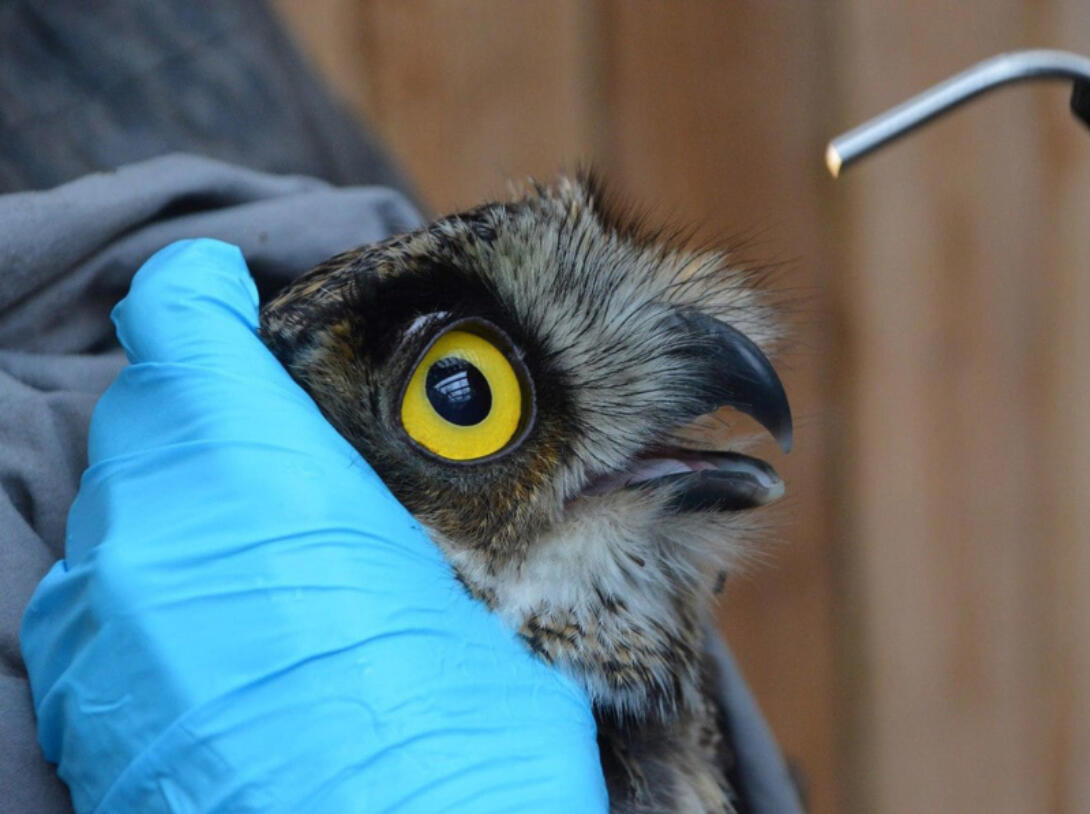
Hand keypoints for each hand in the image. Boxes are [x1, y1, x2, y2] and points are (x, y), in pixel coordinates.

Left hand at [21, 239, 605, 812]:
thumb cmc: (460, 748)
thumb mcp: (478, 599)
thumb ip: (402, 515)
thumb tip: (442, 493)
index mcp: (253, 472)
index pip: (178, 319)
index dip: (205, 296)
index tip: (232, 299)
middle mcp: (149, 536)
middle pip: (147, 416)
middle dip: (210, 418)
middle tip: (292, 463)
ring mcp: (99, 629)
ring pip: (122, 513)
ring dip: (185, 511)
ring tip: (271, 567)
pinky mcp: (80, 708)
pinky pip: (103, 605)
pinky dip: (157, 593)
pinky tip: (232, 646)